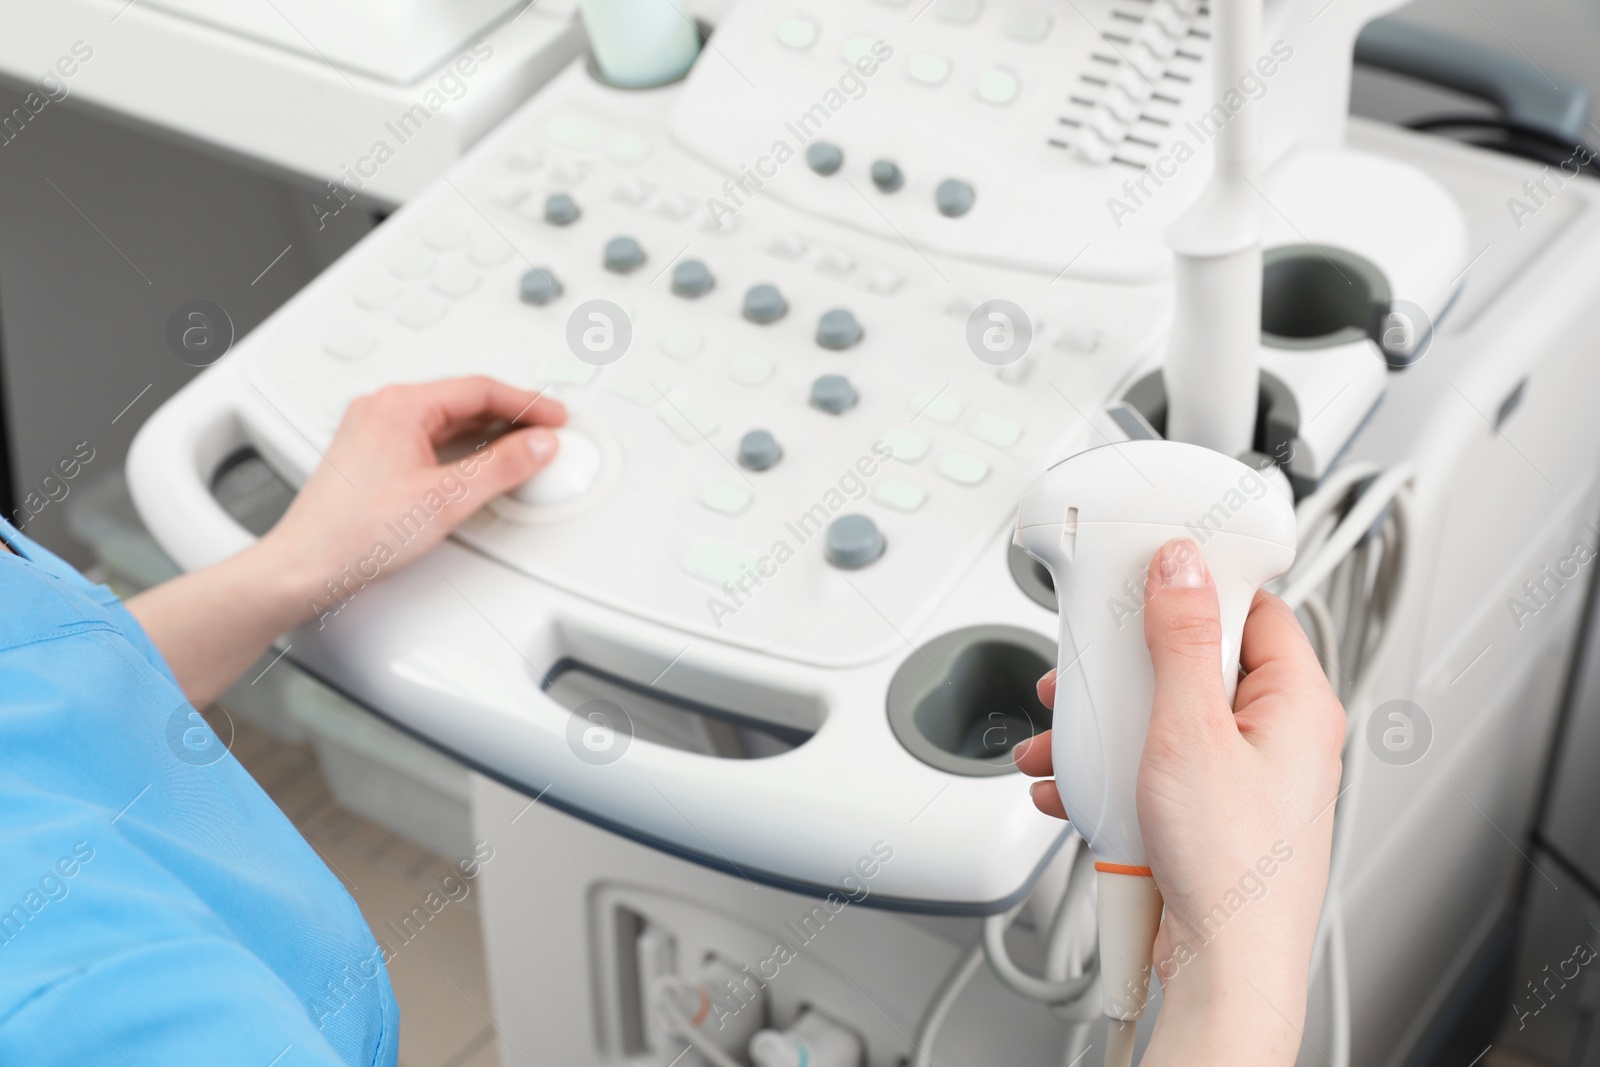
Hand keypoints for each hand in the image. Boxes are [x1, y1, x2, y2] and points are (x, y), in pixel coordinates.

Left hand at [262, 376, 566, 606]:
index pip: (479, 390)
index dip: (526, 403)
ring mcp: (374, 430)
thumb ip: (502, 467)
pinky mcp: (372, 455)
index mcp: (398, 405)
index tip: (554, 417)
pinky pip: (430, 438)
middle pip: (463, 401)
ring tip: (522, 449)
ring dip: (488, 433)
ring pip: (447, 420)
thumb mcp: (446, 499)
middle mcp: (382, 409)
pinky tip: (481, 466)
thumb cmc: (353, 533)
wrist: (305, 566)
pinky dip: (463, 448)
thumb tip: (538, 445)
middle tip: (546, 432)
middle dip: (511, 416)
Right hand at [1013, 538, 1344, 1063]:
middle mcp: (1278, 737)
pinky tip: (1069, 786)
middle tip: (1087, 675)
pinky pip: (1155, 771)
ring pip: (1165, 722)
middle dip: (1125, 674)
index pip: (1253, 610)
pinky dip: (1110, 774)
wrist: (1225, 968)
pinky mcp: (1211, 815)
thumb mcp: (1189, 729)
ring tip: (1055, 741)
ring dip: (1103, 728)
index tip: (1145, 584)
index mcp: (1296, 702)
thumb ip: (1182, 640)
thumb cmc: (1231, 867)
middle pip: (1194, 667)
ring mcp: (1245, 779)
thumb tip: (1184, 567)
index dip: (1196, 590)